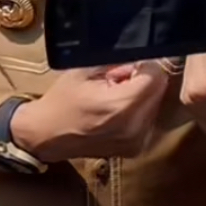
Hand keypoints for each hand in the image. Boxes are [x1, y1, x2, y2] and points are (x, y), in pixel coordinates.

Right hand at [11, 63, 168, 162]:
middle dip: (144, 79)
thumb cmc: (63, 99)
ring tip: (116, 94)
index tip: (130, 64)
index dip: (146, 65)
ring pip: (156, 105)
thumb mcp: (85, 70)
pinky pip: (149, 119)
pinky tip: (118, 110)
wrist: (47, 135)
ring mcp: (137, 142)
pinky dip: (139, 110)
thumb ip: (116, 60)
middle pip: (159, 91)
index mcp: (121, 106)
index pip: (156, 77)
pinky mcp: (136, 149)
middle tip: (120, 78)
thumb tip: (139, 55)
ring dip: (142, 95)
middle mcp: (134, 127)